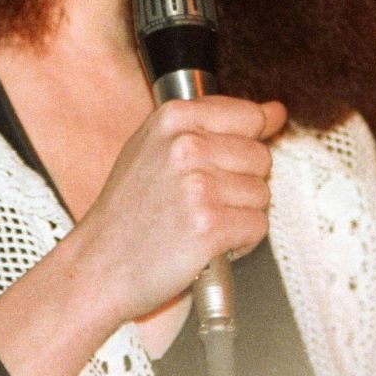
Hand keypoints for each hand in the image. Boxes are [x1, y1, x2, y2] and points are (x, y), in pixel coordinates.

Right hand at [71, 95, 286, 324]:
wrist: (100, 265)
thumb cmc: (128, 211)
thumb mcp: (158, 147)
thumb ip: (216, 123)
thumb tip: (276, 111)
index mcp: (173, 117)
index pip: (249, 115)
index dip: (243, 145)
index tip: (224, 163)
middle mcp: (186, 146)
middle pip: (260, 156)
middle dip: (240, 183)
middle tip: (201, 201)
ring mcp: (197, 186)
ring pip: (262, 193)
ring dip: (239, 214)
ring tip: (200, 222)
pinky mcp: (209, 226)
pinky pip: (257, 226)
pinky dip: (240, 242)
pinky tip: (208, 244)